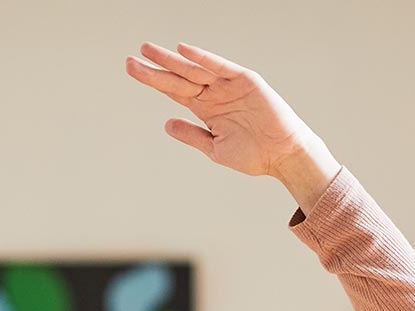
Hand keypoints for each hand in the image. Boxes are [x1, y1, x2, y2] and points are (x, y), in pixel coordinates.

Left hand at [125, 43, 337, 199]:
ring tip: (148, 51)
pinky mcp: (244, 80)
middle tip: (130, 60)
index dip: (153, 80)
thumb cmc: (254, 156)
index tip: (132, 69)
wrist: (284, 156)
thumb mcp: (216, 149)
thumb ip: (192, 135)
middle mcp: (214, 94)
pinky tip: (182, 50)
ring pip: (194, 69)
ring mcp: (228, 86)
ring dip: (171, 60)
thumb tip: (166, 124)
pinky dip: (203, 58)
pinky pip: (220, 66)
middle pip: (178, 77)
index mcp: (206, 109)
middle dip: (155, 69)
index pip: (174, 90)